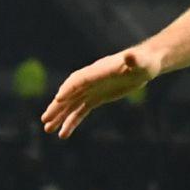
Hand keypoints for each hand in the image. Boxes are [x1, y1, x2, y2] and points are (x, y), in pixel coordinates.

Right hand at [41, 47, 160, 137]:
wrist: (145, 64)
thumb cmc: (144, 61)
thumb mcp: (141, 62)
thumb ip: (134, 60)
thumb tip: (131, 56)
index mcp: (98, 71)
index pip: (80, 80)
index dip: (70, 88)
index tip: (59, 99)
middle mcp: (91, 80)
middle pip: (70, 93)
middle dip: (57, 106)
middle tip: (45, 119)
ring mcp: (92, 89)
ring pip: (72, 104)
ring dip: (60, 116)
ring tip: (47, 129)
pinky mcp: (97, 97)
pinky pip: (81, 110)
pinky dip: (72, 121)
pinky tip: (64, 133)